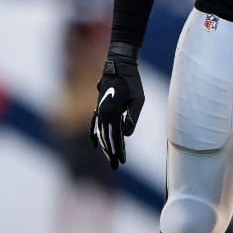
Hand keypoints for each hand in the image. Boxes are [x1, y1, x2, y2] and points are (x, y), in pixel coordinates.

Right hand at [91, 42, 143, 167]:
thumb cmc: (131, 81)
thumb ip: (132, 117)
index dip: (118, 150)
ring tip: (109, 157)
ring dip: (104, 146)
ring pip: (100, 133)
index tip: (122, 162)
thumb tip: (126, 134)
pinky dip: (94, 134)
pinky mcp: (99, 107)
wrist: (119, 65)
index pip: (115, 137)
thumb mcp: (138, 99)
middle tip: (115, 166)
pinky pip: (94, 124)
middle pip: (106, 138)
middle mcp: (102, 113)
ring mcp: (99, 110)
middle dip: (111, 152)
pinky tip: (95, 144)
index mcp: (111, 112)